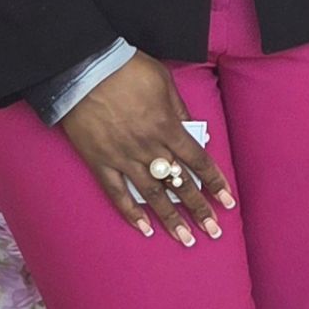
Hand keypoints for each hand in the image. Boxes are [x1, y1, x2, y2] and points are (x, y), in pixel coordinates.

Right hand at [58, 50, 234, 243]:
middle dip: (199, 209)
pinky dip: (130, 213)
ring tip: (185, 239)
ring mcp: (123, 158)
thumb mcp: (163, 81)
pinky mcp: (100, 162)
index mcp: (167, 127)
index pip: (198, 161)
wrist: (82, 69)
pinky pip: (117, 193)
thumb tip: (191, 129)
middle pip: (179, 184)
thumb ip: (179, 109)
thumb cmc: (125, 69)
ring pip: (152, 195)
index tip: (227, 202)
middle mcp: (149, 148)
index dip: (214, 183)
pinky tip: (144, 229)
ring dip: (170, 219)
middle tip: (213, 231)